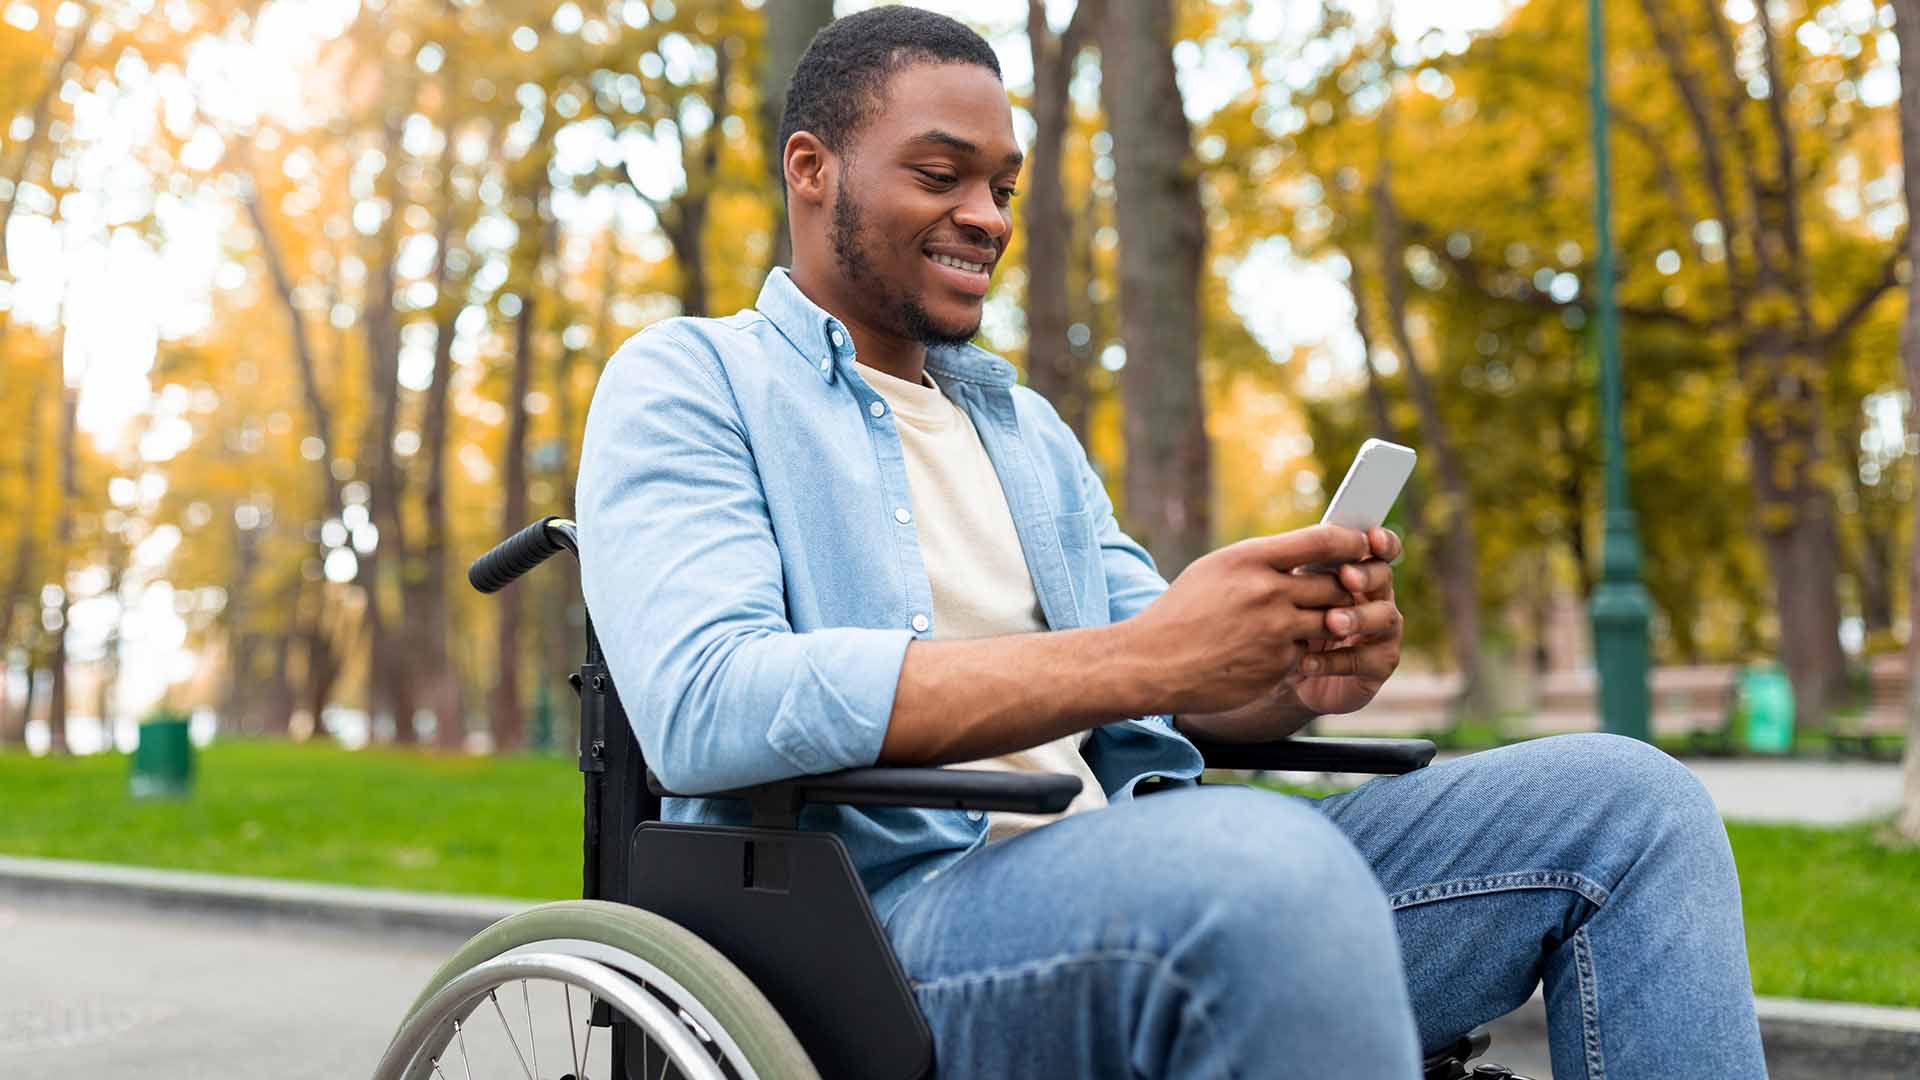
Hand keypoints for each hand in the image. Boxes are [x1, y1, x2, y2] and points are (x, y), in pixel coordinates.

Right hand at [1124, 524, 1371, 716]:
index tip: (1361, 544)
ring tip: (1305, 618)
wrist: (1152, 663)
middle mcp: (1267, 592)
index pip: (1323, 541)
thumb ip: (1263, 560)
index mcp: (1250, 559)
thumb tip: (1308, 552)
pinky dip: (1298, 650)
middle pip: (1336, 584)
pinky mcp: (1278, 666)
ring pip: (1330, 620)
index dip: (1351, 542)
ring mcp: (1275, 632)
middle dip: (1344, 587)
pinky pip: (1307, 652)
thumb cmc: (1182, 612)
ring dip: (1327, 620)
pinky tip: (1270, 650)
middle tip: (1345, 588)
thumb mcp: (1216, 569)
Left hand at [1289, 527, 1403, 715]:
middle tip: (1346, 577)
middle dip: (1367, 575)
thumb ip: (1302, 572)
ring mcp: (1383, 633)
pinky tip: (1306, 662)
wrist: (1284, 673)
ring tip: (1331, 622)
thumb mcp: (1290, 593)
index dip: (1383, 542)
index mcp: (1359, 572)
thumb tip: (1299, 549)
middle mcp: (1377, 598)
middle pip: (1384, 577)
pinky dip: (1335, 661)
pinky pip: (1367, 661)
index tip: (1372, 537)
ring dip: (1357, 617)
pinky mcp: (1379, 666)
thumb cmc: (1289, 623)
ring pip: (1384, 617)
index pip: (1381, 549)